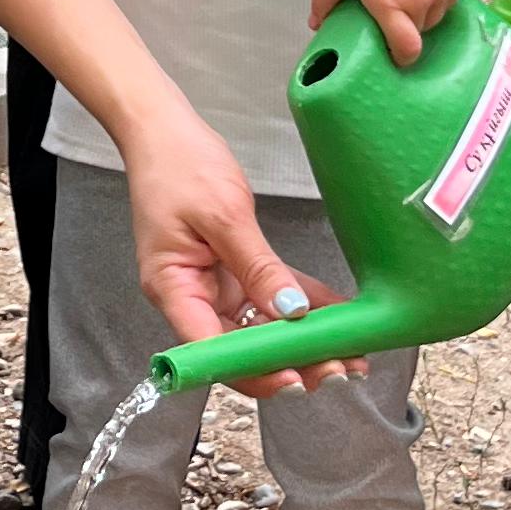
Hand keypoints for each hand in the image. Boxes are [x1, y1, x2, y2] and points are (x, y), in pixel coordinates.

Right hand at [120, 99, 348, 392]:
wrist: (162, 130)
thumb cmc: (178, 164)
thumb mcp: (224, 214)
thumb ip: (257, 265)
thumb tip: (289, 311)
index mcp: (173, 288)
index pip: (210, 349)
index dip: (253, 371)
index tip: (295, 379)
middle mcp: (191, 296)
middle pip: (238, 347)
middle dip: (287, 362)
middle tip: (337, 370)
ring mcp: (212, 285)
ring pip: (258, 328)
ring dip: (299, 342)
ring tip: (348, 355)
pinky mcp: (231, 269)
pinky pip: (268, 296)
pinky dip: (299, 306)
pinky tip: (336, 317)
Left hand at [308, 0, 462, 68]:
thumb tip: (316, 23)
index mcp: (389, 3)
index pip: (407, 49)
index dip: (401, 56)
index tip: (393, 53)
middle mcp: (419, 1)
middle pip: (418, 31)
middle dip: (405, 26)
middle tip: (391, 8)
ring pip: (433, 17)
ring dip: (421, 11)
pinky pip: (447, 0)